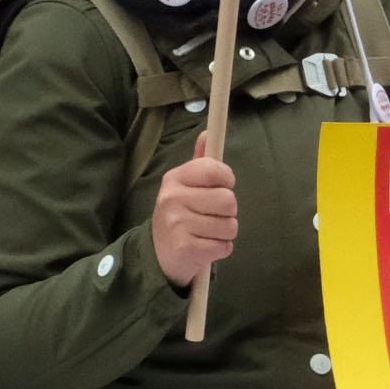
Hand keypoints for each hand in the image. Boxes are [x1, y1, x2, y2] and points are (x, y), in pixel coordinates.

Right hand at [151, 153, 239, 288]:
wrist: (159, 255)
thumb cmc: (180, 215)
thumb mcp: (185, 187)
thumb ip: (200, 163)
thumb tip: (208, 134)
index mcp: (175, 178)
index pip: (215, 169)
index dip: (227, 180)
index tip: (222, 187)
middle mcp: (172, 198)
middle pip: (228, 200)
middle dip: (228, 212)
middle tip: (211, 216)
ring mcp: (177, 223)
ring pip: (230, 225)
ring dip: (225, 232)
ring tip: (207, 232)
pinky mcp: (185, 247)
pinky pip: (224, 246)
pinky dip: (220, 248)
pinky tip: (205, 246)